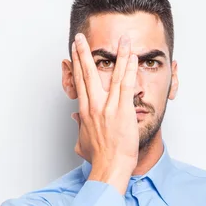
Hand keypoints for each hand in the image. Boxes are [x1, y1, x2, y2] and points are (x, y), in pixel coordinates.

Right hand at [70, 32, 138, 191]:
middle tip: (80, 37)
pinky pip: (126, 84)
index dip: (75, 66)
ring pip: (112, 74)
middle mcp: (94, 106)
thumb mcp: (83, 143)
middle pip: (87, 73)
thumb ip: (80, 128)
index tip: (73, 53)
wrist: (110, 167)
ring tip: (121, 39)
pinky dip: (129, 68)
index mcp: (84, 112)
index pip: (79, 83)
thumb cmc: (99, 159)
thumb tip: (76, 120)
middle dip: (83, 53)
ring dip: (117, 54)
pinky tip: (132, 56)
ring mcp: (108, 107)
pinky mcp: (122, 110)